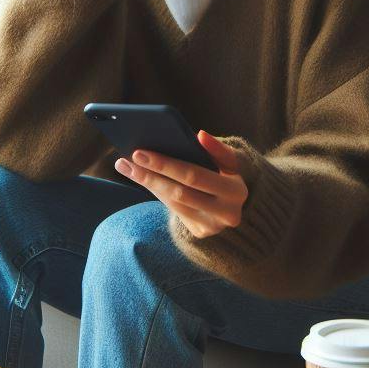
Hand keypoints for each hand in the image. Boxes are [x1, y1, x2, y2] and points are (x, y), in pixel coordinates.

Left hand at [114, 130, 248, 238]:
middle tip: (129, 157)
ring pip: (173, 202)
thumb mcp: (234, 161)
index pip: (195, 176)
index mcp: (237, 191)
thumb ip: (219, 149)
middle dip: (151, 174)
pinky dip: (157, 191)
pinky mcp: (201, 232)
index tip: (140, 152)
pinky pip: (174, 209)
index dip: (166, 164)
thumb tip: (199, 135)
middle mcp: (226, 214)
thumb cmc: (233, 175)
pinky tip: (141, 176)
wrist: (242, 206)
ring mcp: (213, 227)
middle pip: (179, 192)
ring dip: (148, 182)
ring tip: (126, 165)